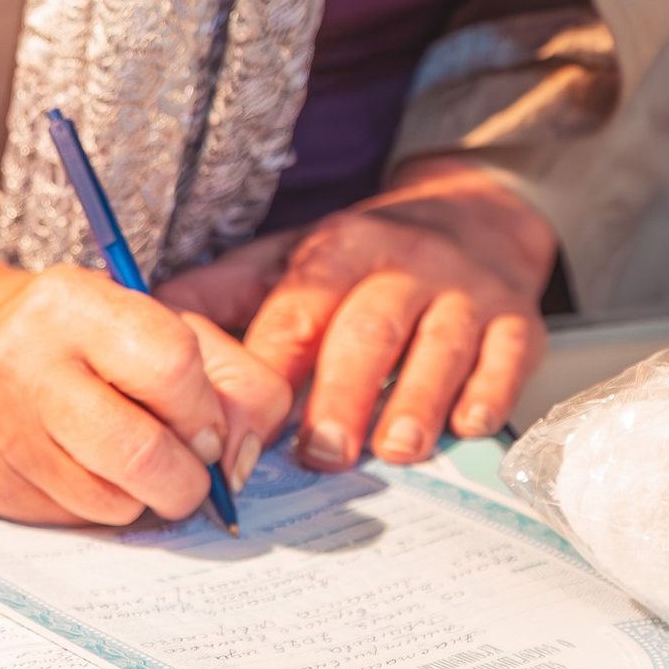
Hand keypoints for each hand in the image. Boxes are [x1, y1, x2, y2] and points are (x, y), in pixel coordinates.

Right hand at [0, 258, 290, 525]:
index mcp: (75, 303)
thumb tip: (240, 461)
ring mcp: (2, 431)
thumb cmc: (81, 341)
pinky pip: (79, 523)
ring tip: (130, 463)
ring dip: (145, 497)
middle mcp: (26, 363)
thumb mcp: (158, 326)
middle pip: (143, 453)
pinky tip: (86, 471)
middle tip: (187, 468)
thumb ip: (230, 381)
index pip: (171, 366)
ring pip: (114, 503)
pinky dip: (103, 508)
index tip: (203, 422)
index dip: (203, 409)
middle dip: (188, 478)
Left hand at [163, 160, 554, 470]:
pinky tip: (466, 427)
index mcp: (338, 250)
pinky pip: (507, 358)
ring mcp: (466, 293)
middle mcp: (404, 266)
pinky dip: (488, 394)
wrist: (474, 215)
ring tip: (394, 450)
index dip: (271, 371)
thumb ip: (226, 294)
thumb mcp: (292, 258)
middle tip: (322, 453)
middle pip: (369, 330)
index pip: (299, 311)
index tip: (245, 429)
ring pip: (440, 346)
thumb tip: (149, 318)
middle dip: (343, 394)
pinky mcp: (519, 321)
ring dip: (416, 401)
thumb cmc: (366, 258)